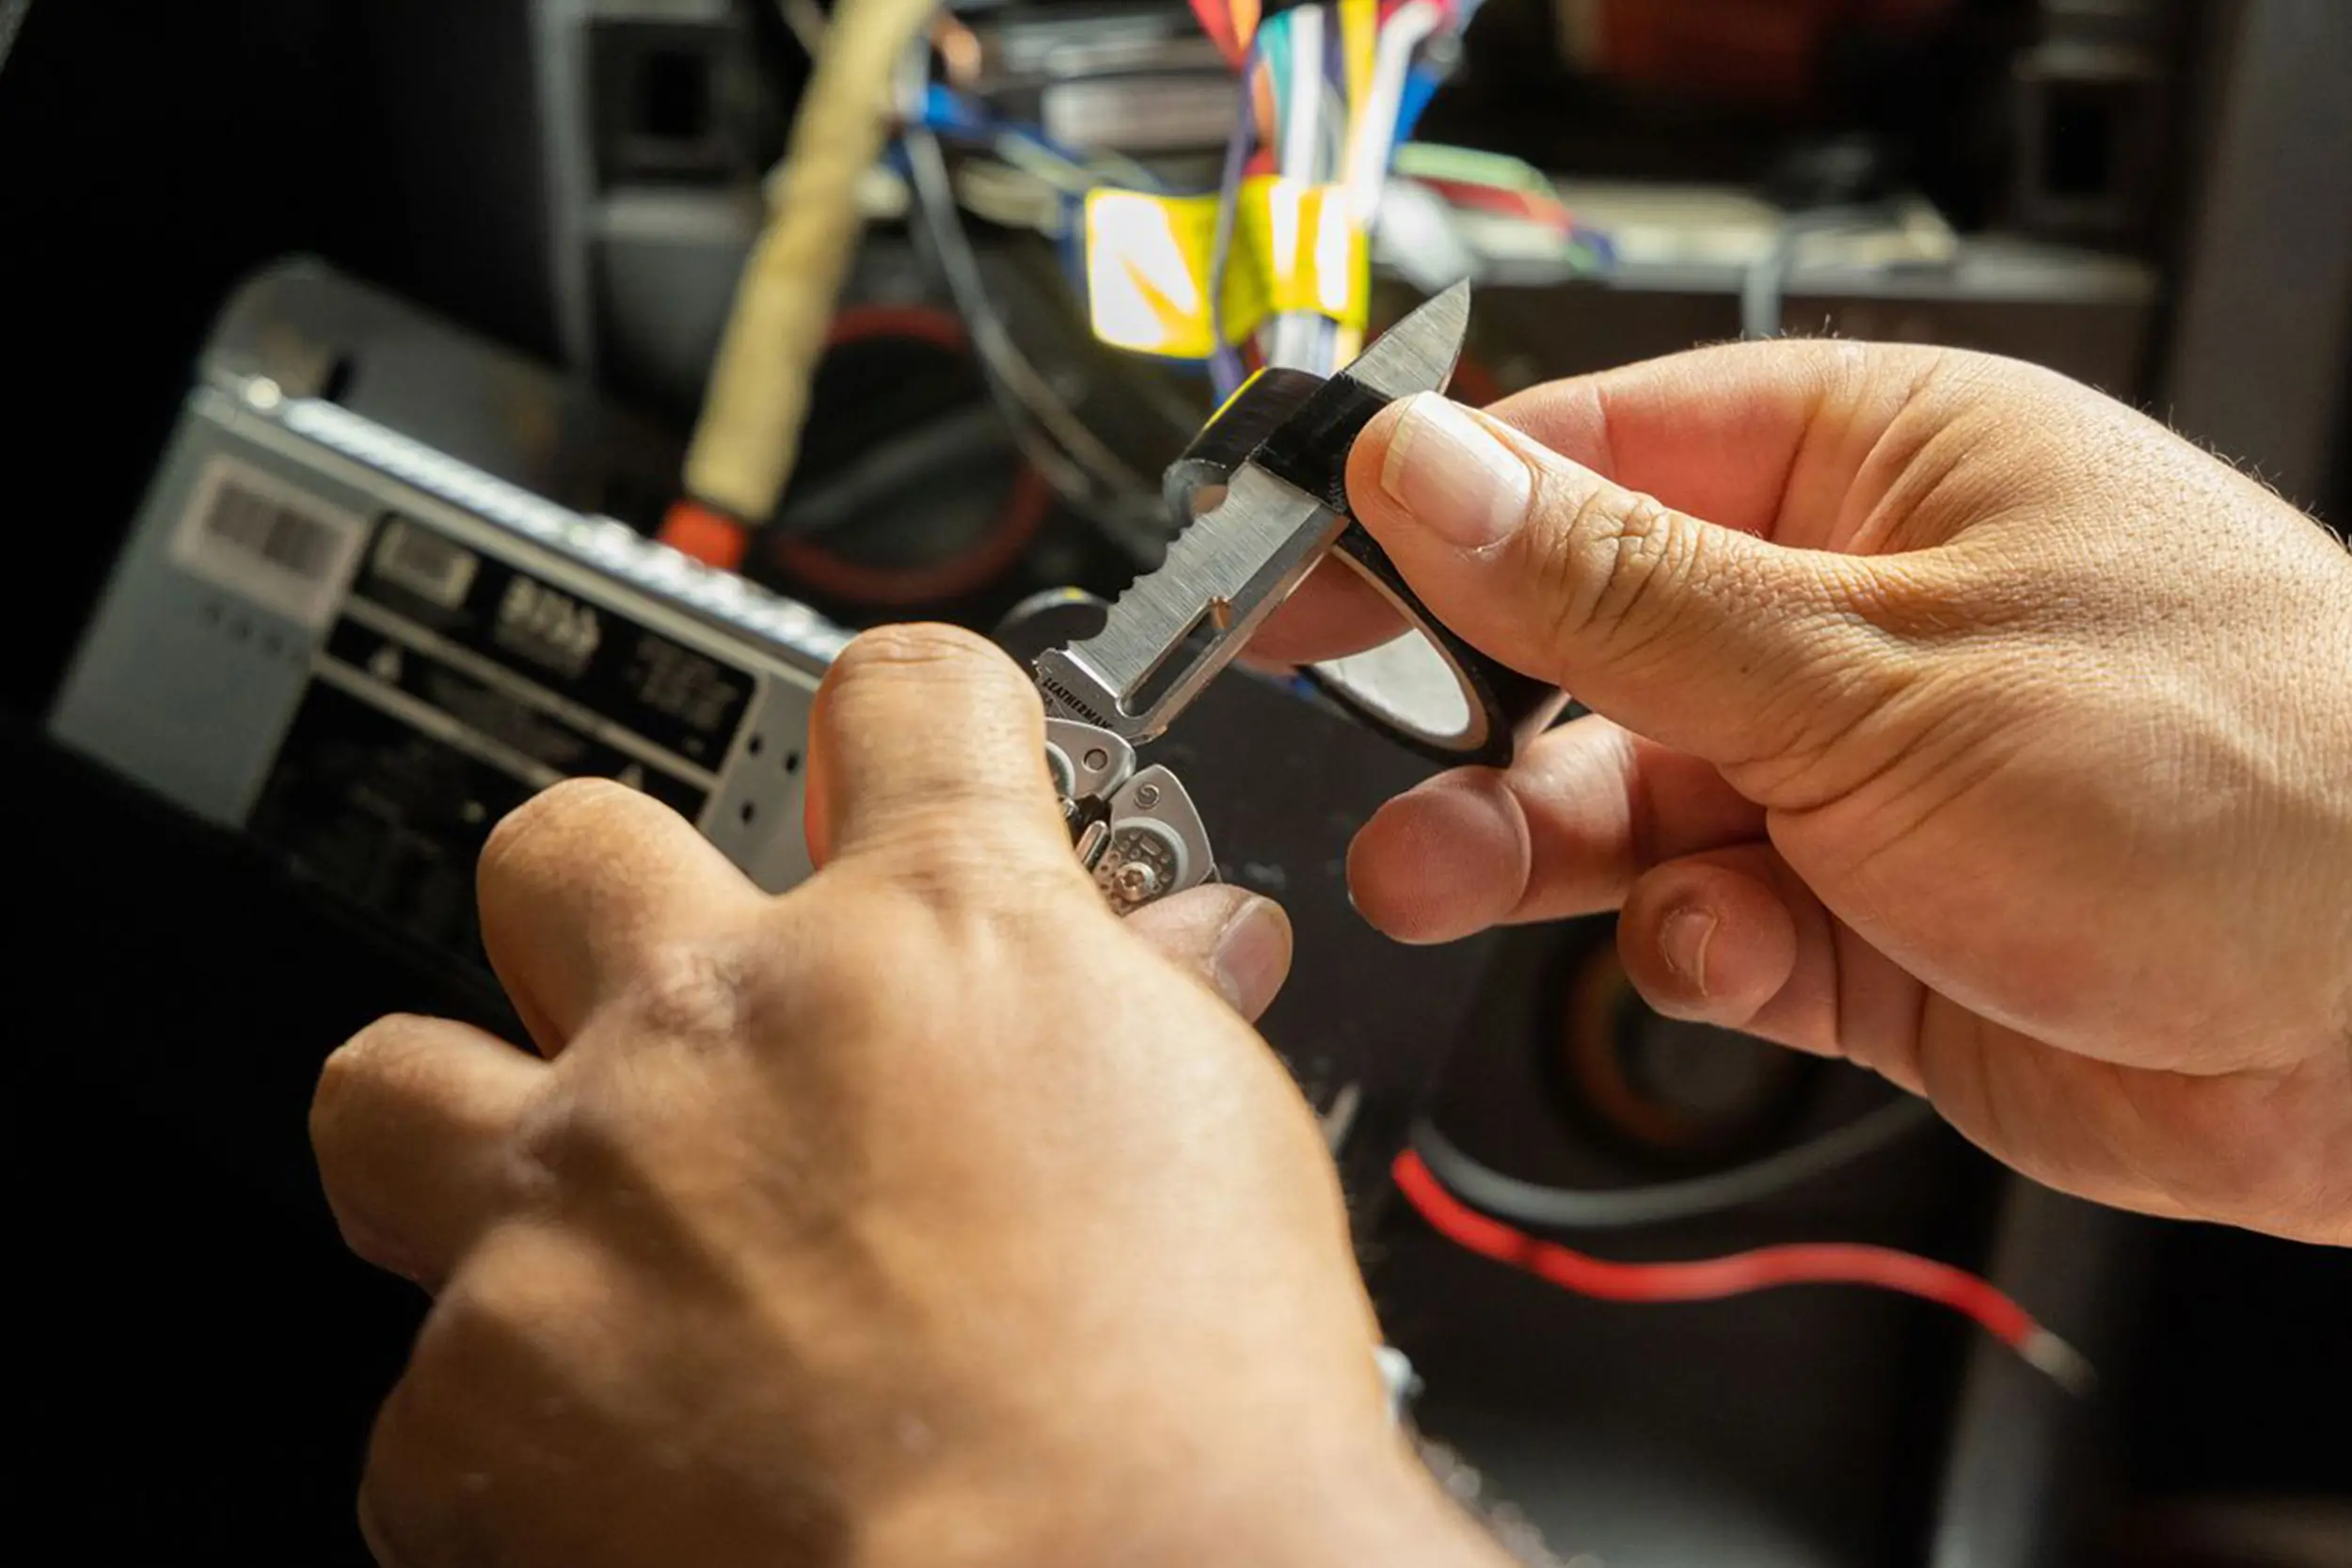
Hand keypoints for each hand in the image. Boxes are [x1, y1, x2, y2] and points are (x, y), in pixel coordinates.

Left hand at [311, 625, 1502, 1567]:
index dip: (906, 716)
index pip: (900, 700)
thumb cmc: (1189, 1389)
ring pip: (386, 1079)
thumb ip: (1149, 1002)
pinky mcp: (477, 1401)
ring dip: (465, 1131)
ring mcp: (577, 1201)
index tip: (903, 753)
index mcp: (933, 928)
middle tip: (687, 1000)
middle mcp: (720, 1027)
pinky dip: (515, 1425)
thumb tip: (1175, 955)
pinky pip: (430, 1389)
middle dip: (617, 902)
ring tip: (567, 1212)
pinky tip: (631, 1460)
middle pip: (569, 843)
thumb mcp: (1214, 1126)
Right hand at [1264, 342, 2351, 1243]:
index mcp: (1864, 467)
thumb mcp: (1873, 665)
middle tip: (1383, 770)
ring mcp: (1853, 780)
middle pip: (1578, 648)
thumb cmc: (2252, 772)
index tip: (1300, 572)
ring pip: (1620, 803)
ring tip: (1460, 878)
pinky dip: (1694, 949)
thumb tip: (1425, 472)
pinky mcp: (1864, 929)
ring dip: (1539, 848)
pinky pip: (1704, 929)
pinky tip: (1738, 950)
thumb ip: (1619, 590)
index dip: (1426, 519)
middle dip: (1471, 721)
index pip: (1581, 461)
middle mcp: (1846, 615)